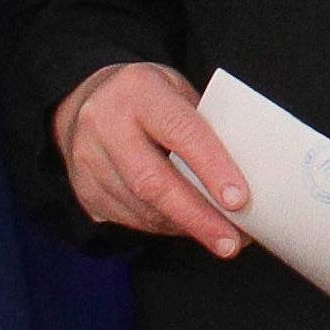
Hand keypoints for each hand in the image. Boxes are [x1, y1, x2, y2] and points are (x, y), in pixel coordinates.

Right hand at [52, 62, 249, 256]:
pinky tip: (187, 227)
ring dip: (183, 226)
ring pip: (139, 207)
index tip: (238, 200)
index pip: (180, 132)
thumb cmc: (147, 93)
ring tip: (220, 236)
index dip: (211, 168)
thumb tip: (245, 170)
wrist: (85, 98)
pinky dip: (162, 226)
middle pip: (153, 183)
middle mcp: (106, 127)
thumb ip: (203, 122)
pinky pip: (127, 218)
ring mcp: (89, 162)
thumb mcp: (176, 87)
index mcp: (138, 91)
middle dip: (197, 216)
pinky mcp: (84, 191)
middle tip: (231, 241)